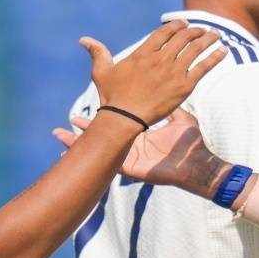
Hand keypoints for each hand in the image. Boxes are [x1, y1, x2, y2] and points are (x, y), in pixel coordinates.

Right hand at [53, 109, 229, 195]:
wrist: (198, 165)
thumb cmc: (192, 144)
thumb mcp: (181, 118)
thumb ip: (173, 106)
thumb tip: (172, 89)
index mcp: (142, 134)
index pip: (119, 123)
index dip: (106, 114)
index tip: (93, 103)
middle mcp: (133, 145)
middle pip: (105, 135)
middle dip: (87, 128)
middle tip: (70, 118)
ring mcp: (130, 157)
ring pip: (101, 149)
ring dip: (81, 143)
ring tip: (61, 135)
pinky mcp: (131, 168)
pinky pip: (107, 163)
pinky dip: (91, 160)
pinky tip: (75, 154)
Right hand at [83, 20, 225, 125]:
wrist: (124, 117)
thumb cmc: (111, 96)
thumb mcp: (102, 71)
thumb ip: (98, 53)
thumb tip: (84, 40)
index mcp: (144, 52)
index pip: (165, 31)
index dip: (176, 26)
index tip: (183, 25)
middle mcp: (160, 58)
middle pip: (183, 37)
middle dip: (194, 31)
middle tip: (201, 30)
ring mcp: (173, 72)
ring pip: (195, 49)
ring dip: (207, 39)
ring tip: (215, 35)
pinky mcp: (184, 86)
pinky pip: (203, 67)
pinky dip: (215, 57)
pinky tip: (223, 51)